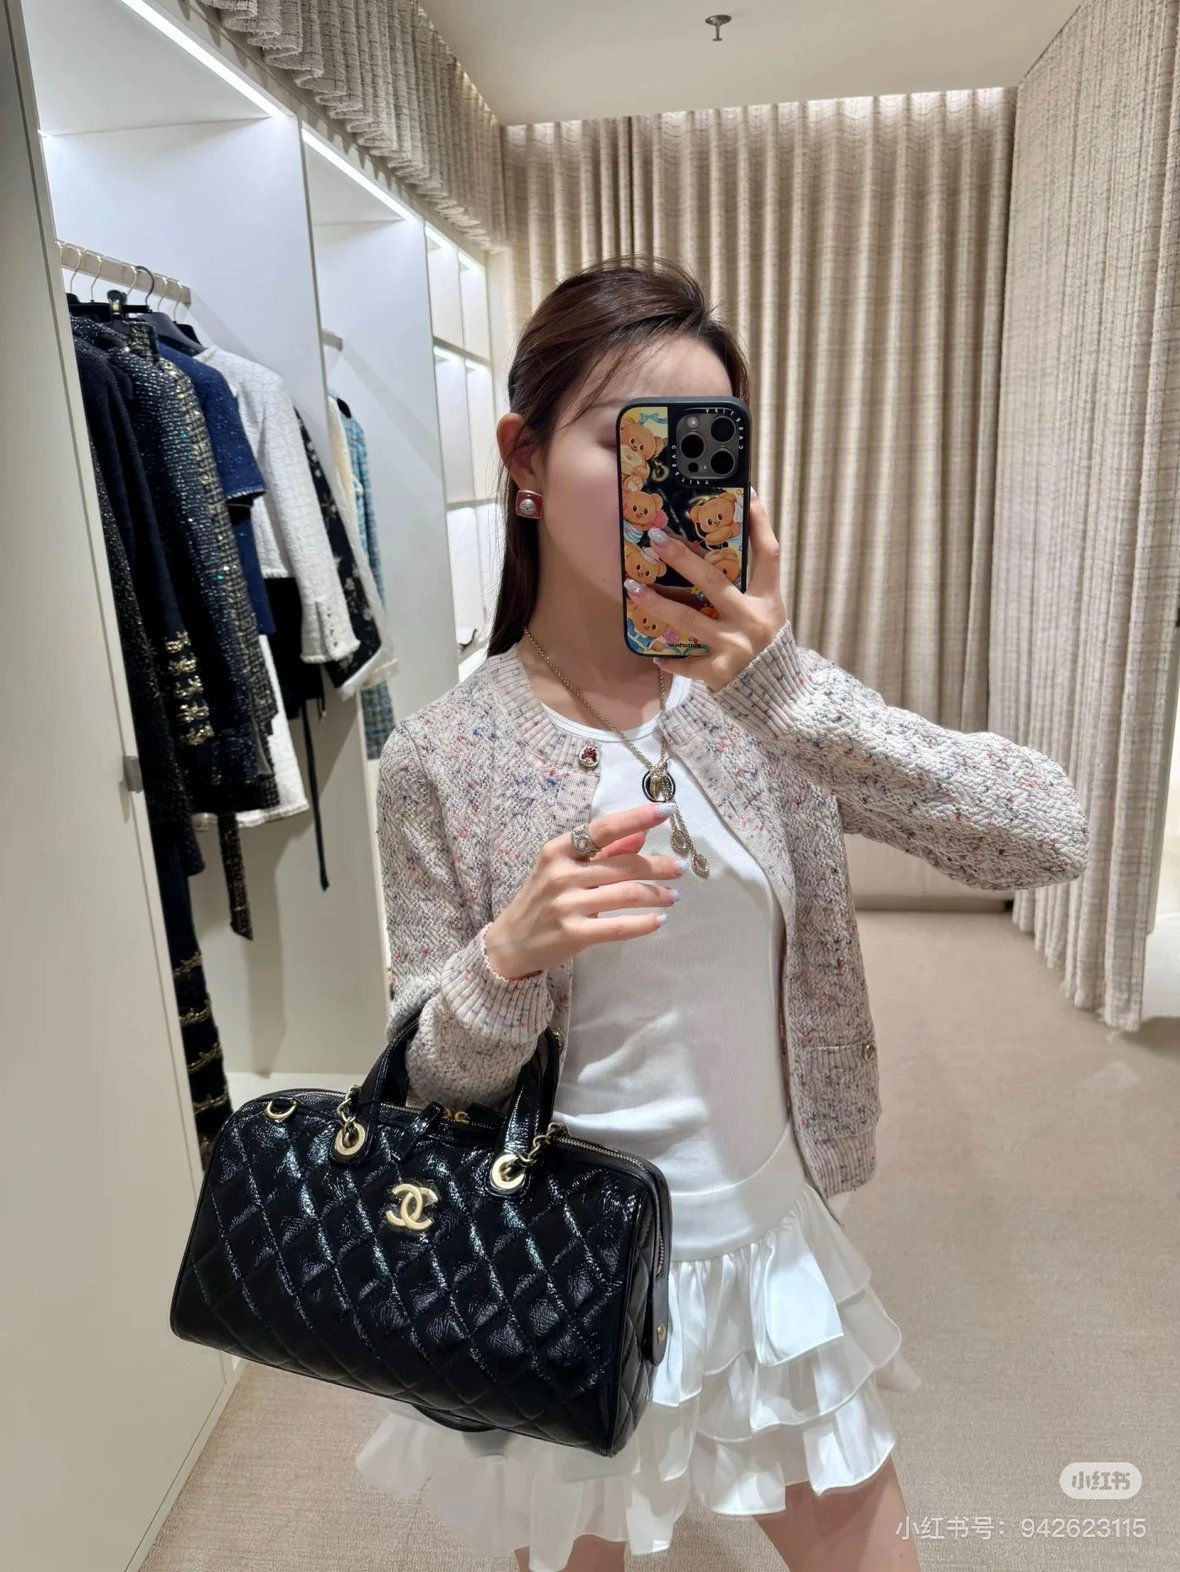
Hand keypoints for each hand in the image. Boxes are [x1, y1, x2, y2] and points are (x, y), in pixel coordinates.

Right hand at [483, 802, 684, 979]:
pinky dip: (644, 923)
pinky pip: (618, 926)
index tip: (666, 809)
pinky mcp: (573, 934)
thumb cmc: (542, 899)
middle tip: (681, 868)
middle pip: (623, 865)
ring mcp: (566, 904)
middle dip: (658, 866)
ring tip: (674, 896)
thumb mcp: (564, 869)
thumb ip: (602, 852)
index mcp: (558, 850)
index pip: (603, 829)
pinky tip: (659, 920)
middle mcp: (562, 874)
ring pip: (626, 894)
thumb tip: (641, 834)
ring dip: (657, 894)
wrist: (510, 943)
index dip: (637, 817)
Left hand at [624, 493, 786, 690]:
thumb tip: (724, 555)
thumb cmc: (769, 650)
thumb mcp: (769, 615)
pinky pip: (687, 665)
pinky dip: (670, 661)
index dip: (759, 524)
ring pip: (690, 620)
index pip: (768, 555)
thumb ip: (750, 590)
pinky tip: (653, 654)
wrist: (781, 698)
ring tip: (633, 587)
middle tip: (655, 539)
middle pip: (715, 582)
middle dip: (683, 558)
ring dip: (658, 603)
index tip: (745, 495)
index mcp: (770, 601)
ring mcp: (736, 647)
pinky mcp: (720, 673)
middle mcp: (753, 620)